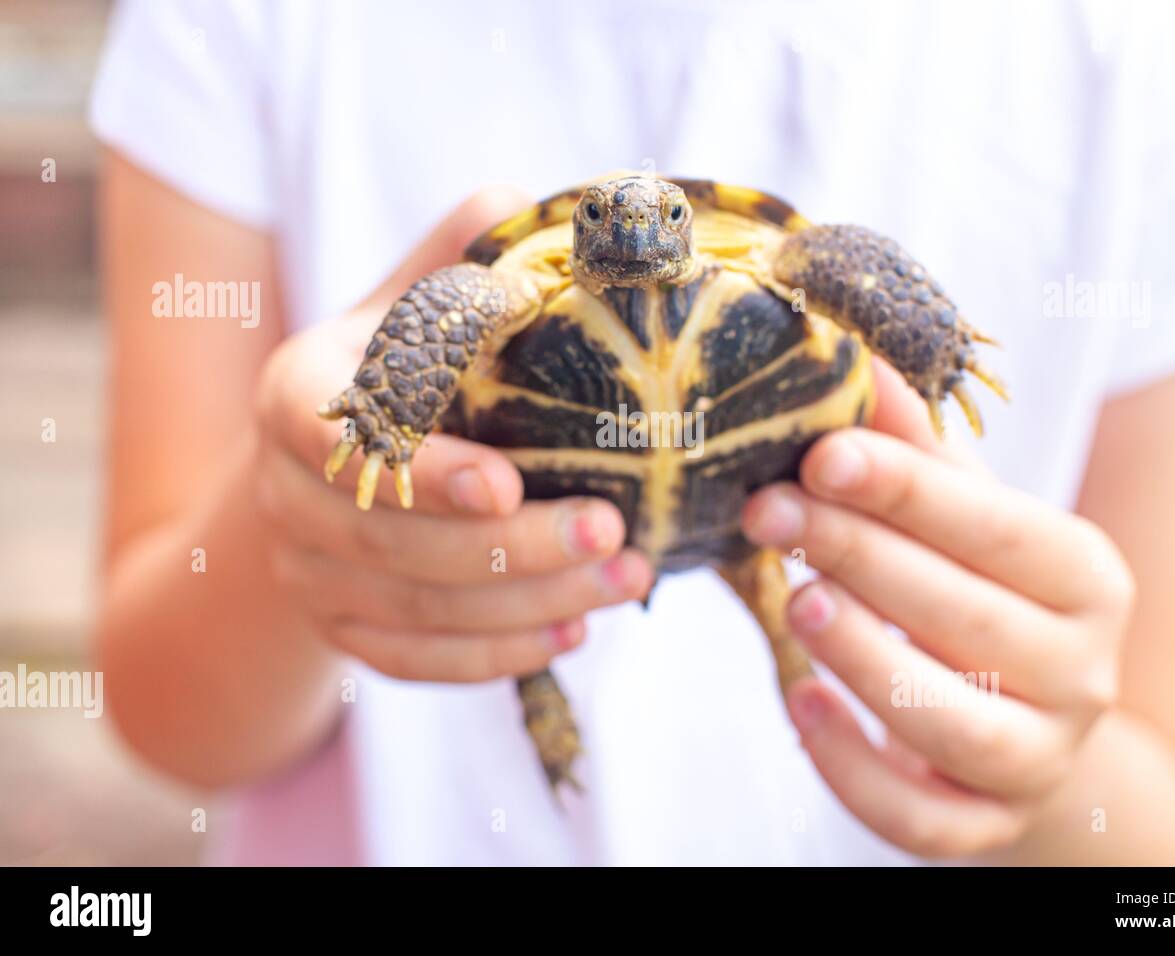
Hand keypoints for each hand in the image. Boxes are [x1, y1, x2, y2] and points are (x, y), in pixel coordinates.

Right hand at [253, 188, 652, 681]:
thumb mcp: (405, 308)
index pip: (340, 439)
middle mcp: (286, 494)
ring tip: (627, 579)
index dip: (426, 468)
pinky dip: (496, 655)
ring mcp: (310, 573)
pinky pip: (415, 661)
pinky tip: (575, 633)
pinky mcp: (343, 632)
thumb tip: (536, 204)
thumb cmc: (385, 371)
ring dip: (529, 603)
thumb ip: (456, 259)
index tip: (510, 483)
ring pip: (416, 610)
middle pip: (394, 540)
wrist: (316, 478)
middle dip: (513, 548)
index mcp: (296, 399)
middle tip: (616, 533)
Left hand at [742, 359, 1134, 857]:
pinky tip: (799, 705)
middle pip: (966, 616)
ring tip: (793, 600)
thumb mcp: (965, 521)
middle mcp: (1083, 673)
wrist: (1030, 723)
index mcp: (1086, 577)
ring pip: (953, 723)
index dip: (904, 489)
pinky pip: (919, 816)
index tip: (820, 454)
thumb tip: (856, 360)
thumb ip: (917, 453)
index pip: (994, 527)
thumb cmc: (982, 595)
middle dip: (857, 556)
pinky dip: (854, 768)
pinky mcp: (988, 823)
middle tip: (767, 511)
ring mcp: (1041, 759)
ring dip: (865, 658)